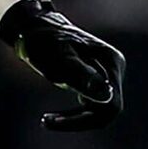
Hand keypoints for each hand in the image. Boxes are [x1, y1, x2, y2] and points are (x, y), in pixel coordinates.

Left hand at [0, 0, 125, 131]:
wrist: (34, 27)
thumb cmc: (44, 40)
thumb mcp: (59, 58)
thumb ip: (82, 76)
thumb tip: (105, 95)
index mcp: (111, 62)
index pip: (110, 104)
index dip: (83, 119)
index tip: (51, 120)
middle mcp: (113, 68)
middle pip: (108, 110)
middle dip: (78, 120)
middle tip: (46, 121)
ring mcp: (105, 74)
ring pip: (99, 111)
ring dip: (75, 119)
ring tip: (47, 119)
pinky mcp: (94, 80)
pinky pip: (90, 105)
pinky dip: (73, 114)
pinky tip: (52, 115)